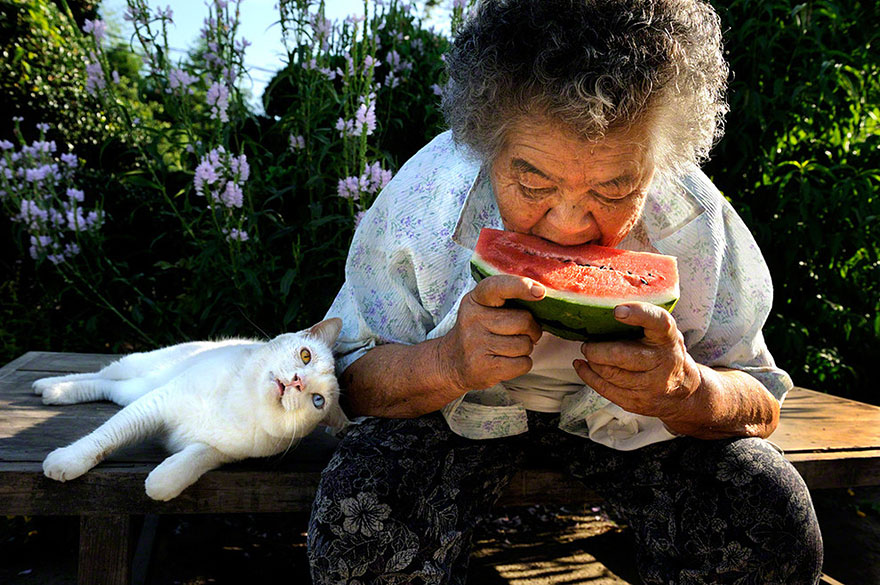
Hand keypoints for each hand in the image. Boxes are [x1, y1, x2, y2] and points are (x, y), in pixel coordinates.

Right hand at [439, 274, 543, 391]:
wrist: (451, 363)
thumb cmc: (479, 331)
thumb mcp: (483, 308)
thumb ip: (507, 299)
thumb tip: (540, 295)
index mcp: (475, 300)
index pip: (498, 287)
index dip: (520, 286)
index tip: (539, 291)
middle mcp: (473, 320)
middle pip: (523, 321)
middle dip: (532, 329)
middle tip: (522, 333)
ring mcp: (477, 344)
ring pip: (525, 344)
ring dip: (526, 348)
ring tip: (509, 348)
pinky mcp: (484, 368)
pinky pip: (523, 364)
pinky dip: (522, 364)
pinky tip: (507, 361)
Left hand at [572, 302, 701, 421]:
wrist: (683, 390)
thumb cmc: (664, 352)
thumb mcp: (663, 332)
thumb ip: (644, 320)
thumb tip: (604, 308)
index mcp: (668, 338)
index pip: (658, 322)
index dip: (638, 314)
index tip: (617, 311)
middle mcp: (662, 362)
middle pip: (620, 355)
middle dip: (597, 349)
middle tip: (588, 343)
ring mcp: (650, 386)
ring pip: (609, 374)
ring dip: (593, 362)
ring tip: (588, 353)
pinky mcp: (636, 402)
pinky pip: (605, 389)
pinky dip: (588, 376)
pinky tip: (583, 366)